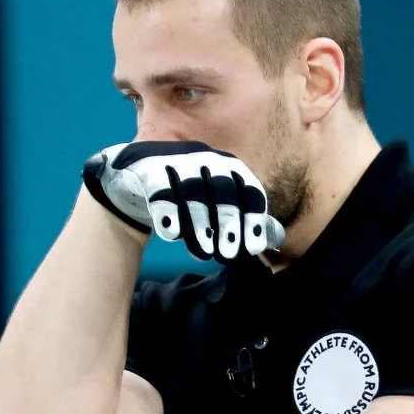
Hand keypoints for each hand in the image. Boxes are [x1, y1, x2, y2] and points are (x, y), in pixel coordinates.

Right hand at [82, 140, 285, 262]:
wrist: (136, 184)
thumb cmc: (188, 198)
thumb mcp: (219, 207)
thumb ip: (247, 220)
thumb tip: (278, 239)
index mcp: (228, 165)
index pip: (248, 190)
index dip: (252, 219)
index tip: (253, 248)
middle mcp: (205, 158)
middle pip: (222, 191)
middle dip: (227, 225)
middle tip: (228, 255)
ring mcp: (176, 160)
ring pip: (192, 193)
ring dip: (198, 225)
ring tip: (203, 252)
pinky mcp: (147, 167)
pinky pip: (159, 191)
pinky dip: (167, 213)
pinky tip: (171, 234)